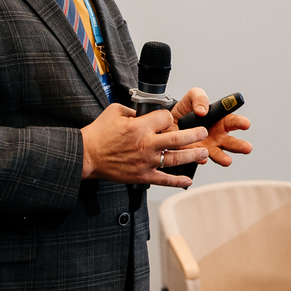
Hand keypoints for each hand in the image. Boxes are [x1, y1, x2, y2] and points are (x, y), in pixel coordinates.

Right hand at [80, 104, 208, 186]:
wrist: (86, 156)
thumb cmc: (98, 134)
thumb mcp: (115, 112)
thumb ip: (133, 110)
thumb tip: (145, 112)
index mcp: (140, 127)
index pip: (165, 118)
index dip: (169, 117)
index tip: (168, 119)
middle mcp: (146, 144)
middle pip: (178, 138)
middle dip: (194, 134)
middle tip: (203, 131)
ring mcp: (145, 161)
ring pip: (175, 158)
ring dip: (192, 155)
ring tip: (203, 152)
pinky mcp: (142, 176)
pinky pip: (164, 179)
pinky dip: (178, 180)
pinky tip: (188, 179)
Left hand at [171, 87, 252, 166]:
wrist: (169, 121)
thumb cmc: (185, 109)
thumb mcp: (192, 96)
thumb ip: (199, 98)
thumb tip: (203, 111)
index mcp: (221, 120)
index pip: (234, 121)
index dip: (241, 122)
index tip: (246, 124)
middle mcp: (217, 136)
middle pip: (231, 142)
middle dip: (240, 146)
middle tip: (248, 148)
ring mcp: (206, 146)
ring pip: (218, 154)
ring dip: (223, 158)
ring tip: (228, 161)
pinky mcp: (193, 153)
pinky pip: (198, 157)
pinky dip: (201, 158)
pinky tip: (203, 158)